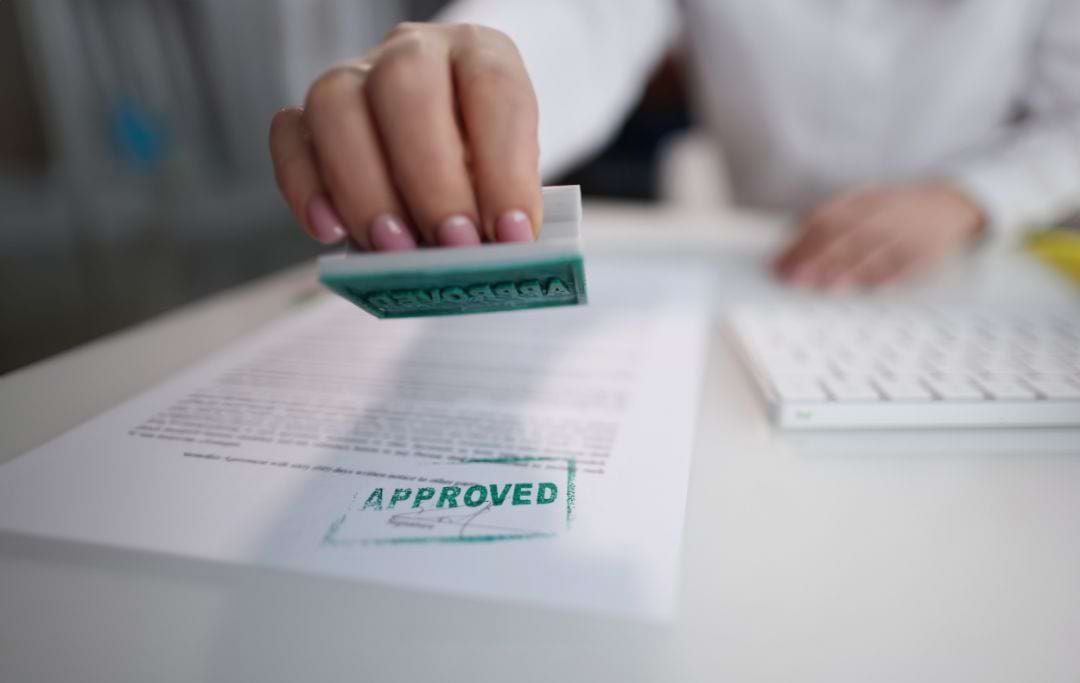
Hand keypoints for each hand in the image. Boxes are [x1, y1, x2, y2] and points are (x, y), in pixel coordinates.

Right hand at [269, 23, 540, 249]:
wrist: (446, 157)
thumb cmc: (484, 169)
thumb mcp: (511, 181)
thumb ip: (503, 209)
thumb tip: (495, 255)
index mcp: (480, 55)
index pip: (494, 91)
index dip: (505, 169)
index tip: (513, 235)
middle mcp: (414, 54)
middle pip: (406, 89)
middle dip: (432, 178)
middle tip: (452, 244)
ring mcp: (354, 78)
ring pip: (336, 106)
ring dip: (365, 188)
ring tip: (394, 249)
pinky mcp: (307, 116)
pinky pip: (290, 136)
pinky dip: (305, 187)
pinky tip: (330, 232)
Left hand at [773, 183, 986, 288]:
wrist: (950, 204)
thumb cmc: (894, 208)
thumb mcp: (865, 199)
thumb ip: (833, 215)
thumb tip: (795, 239)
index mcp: (864, 200)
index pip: (826, 219)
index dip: (801, 242)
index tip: (780, 263)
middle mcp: (883, 214)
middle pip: (846, 236)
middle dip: (817, 258)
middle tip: (794, 278)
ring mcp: (906, 233)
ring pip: (874, 252)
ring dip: (848, 270)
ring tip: (824, 286)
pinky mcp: (926, 253)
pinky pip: (905, 267)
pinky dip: (886, 278)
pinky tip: (867, 290)